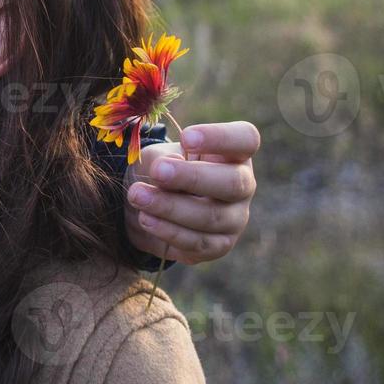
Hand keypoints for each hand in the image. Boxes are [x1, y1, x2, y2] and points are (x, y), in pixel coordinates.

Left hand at [124, 120, 259, 264]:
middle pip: (233, 182)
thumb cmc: (161, 169)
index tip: (186, 138)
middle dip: (192, 177)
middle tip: (157, 171)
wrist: (150, 205)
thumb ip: (164, 159)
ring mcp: (235, 218)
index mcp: (234, 153)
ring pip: (212, 216)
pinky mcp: (219, 246)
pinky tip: (146, 219)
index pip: (245, 139)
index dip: (221, 138)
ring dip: (171, 207)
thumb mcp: (158, 155)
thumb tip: (172, 166)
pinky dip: (169, 231)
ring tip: (138, 196)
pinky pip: (199, 242)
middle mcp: (243, 185)